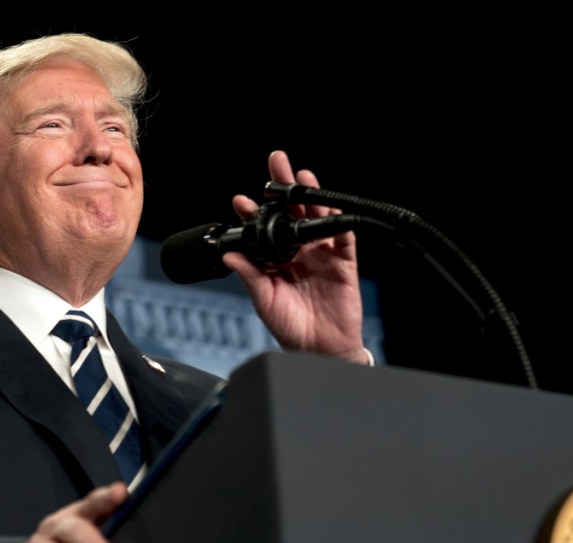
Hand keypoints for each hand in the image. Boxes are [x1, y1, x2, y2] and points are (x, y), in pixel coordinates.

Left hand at [225, 150, 367, 363]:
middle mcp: (298, 252)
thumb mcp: (264, 301)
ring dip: (311, 197)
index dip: (253, 213)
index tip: (241, 200)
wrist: (320, 350)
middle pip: (291, 213)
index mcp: (276, 260)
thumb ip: (249, 276)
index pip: (263, 229)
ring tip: (302, 177)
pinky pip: (343, 238)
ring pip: (316, 219)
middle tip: (276, 162)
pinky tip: (330, 208)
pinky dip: (338, 222)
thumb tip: (228, 255)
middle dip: (283, 188)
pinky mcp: (344, 263)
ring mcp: (321, 255)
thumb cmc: (291, 328)